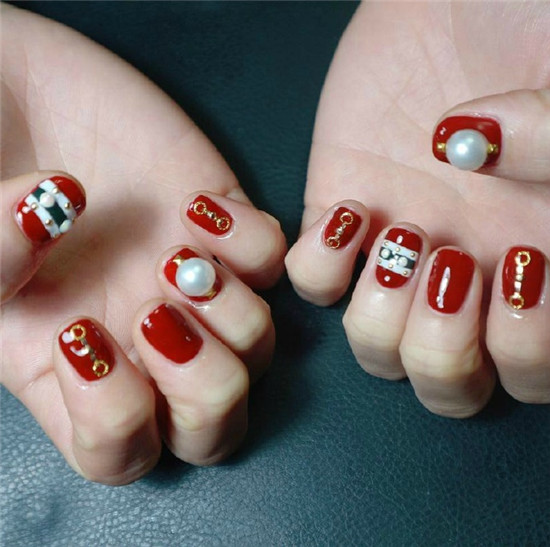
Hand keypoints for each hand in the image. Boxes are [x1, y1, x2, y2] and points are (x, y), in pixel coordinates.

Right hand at [0, 5, 285, 483]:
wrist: (21, 89)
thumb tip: (56, 213)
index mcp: (73, 367)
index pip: (122, 454)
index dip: (115, 418)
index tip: (81, 332)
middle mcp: (144, 340)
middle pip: (215, 426)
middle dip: (204, 386)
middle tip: (154, 313)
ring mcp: (192, 286)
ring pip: (259, 350)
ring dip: (230, 312)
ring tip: (177, 253)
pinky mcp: (226, 228)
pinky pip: (276, 262)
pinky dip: (250, 240)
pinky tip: (199, 206)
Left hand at [286, 3, 549, 415]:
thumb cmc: (529, 31)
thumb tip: (473, 163)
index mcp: (541, 267)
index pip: (531, 373)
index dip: (527, 344)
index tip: (522, 257)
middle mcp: (468, 277)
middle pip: (446, 386)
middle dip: (442, 349)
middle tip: (451, 262)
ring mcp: (399, 253)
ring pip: (375, 351)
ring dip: (382, 317)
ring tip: (404, 236)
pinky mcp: (342, 218)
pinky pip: (313, 284)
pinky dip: (322, 265)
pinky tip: (353, 212)